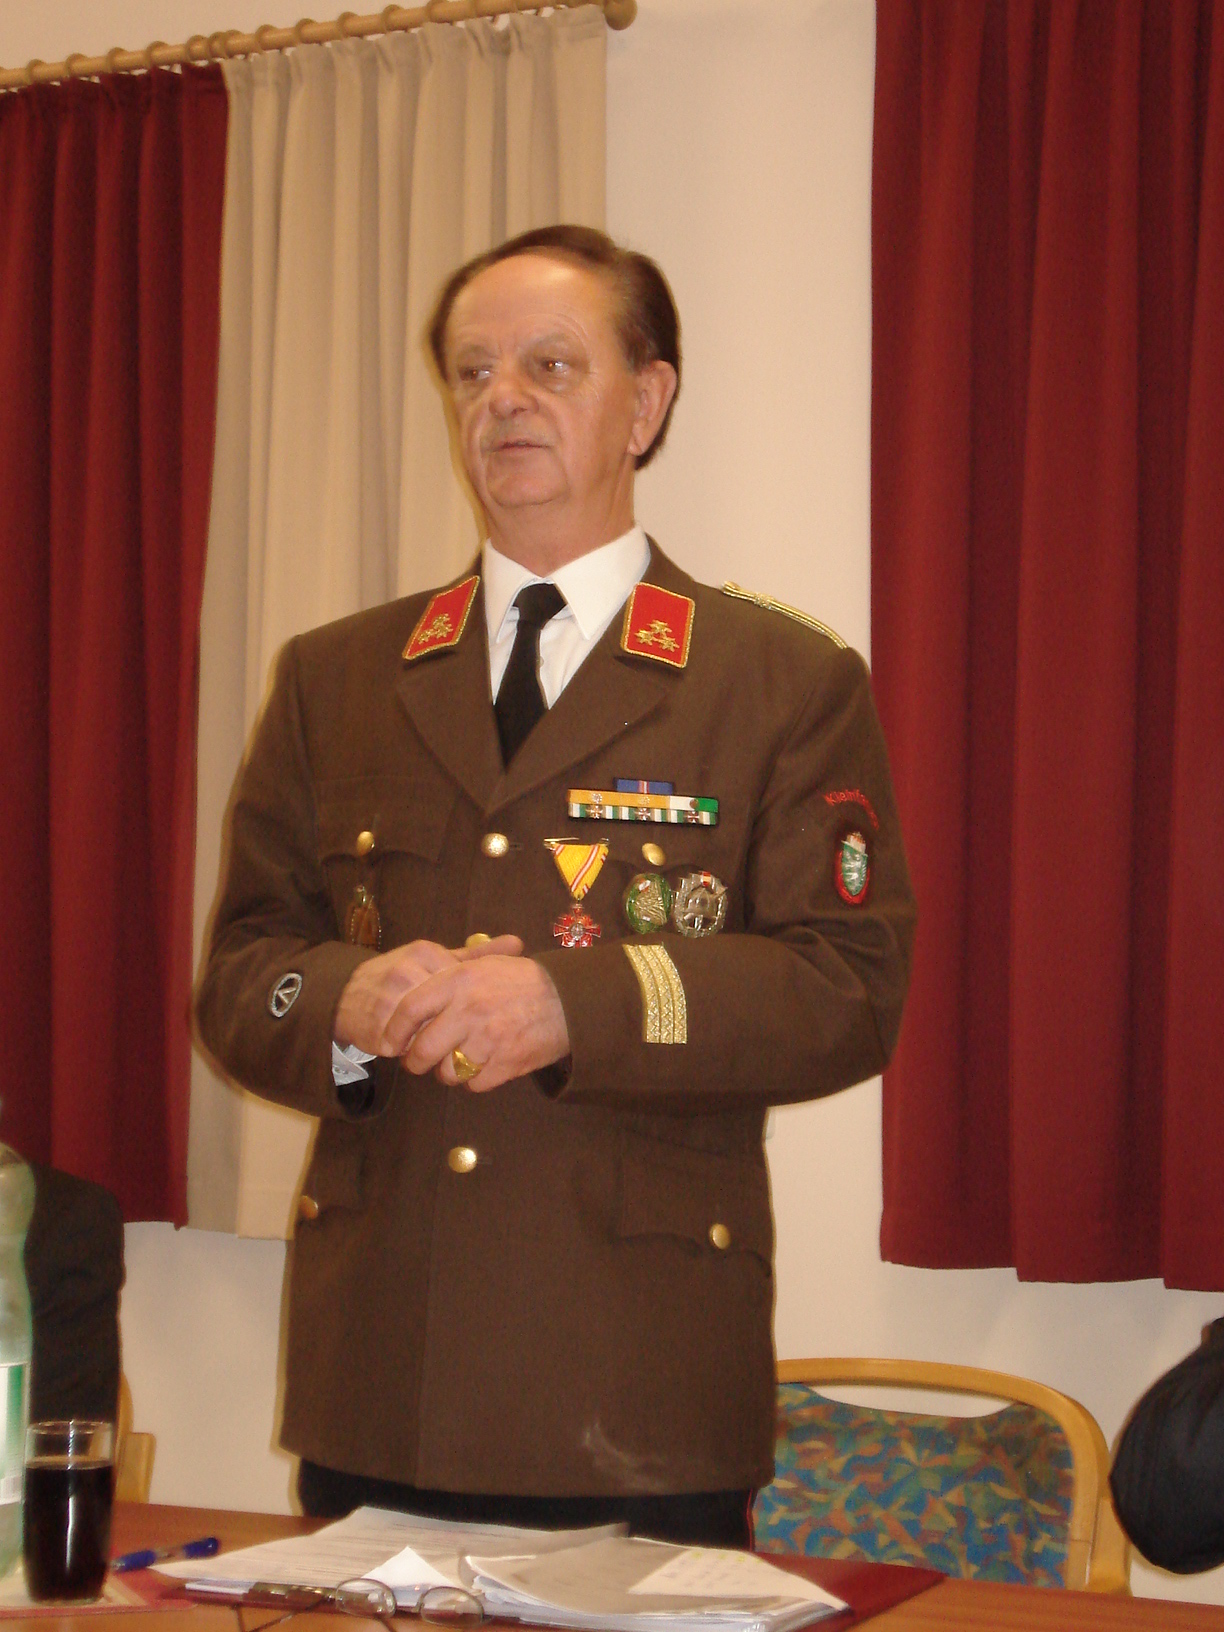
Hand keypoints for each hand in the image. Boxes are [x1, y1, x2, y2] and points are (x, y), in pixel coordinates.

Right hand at [333, 936, 522, 1055]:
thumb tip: (518, 943)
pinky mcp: (377, 1027)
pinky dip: (416, 1053)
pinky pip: (408, 1048)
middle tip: (471, 1039)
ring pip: (429, 1031)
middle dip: (459, 1028)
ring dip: (439, 1044)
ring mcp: (390, 1000)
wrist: (345, 995)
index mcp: (425, 954)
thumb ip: (475, 956)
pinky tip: (420, 1054)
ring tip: (446, 1049)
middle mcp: (407, 973)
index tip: (483, 1015)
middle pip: (448, 1009)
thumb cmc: (399, 978)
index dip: (474, 1005)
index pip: (463, 983)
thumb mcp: (435, 961)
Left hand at [389, 955, 569, 1091]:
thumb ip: (448, 980)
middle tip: (420, 1061)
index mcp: (460, 980)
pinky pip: (474, 1084)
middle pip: (423, 1050)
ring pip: (447, 1072)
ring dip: (448, 1073)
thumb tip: (410, 1005)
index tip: (389, 1043)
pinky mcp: (506, 1063)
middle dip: (416, 1061)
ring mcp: (488, 1038)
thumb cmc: (520, 981)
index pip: (410, 1009)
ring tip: (458, 1062)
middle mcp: (469, 1009)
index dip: (394, 1030)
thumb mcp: (483, 965)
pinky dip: (475, 1080)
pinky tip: (484, 1065)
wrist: (568, 999)